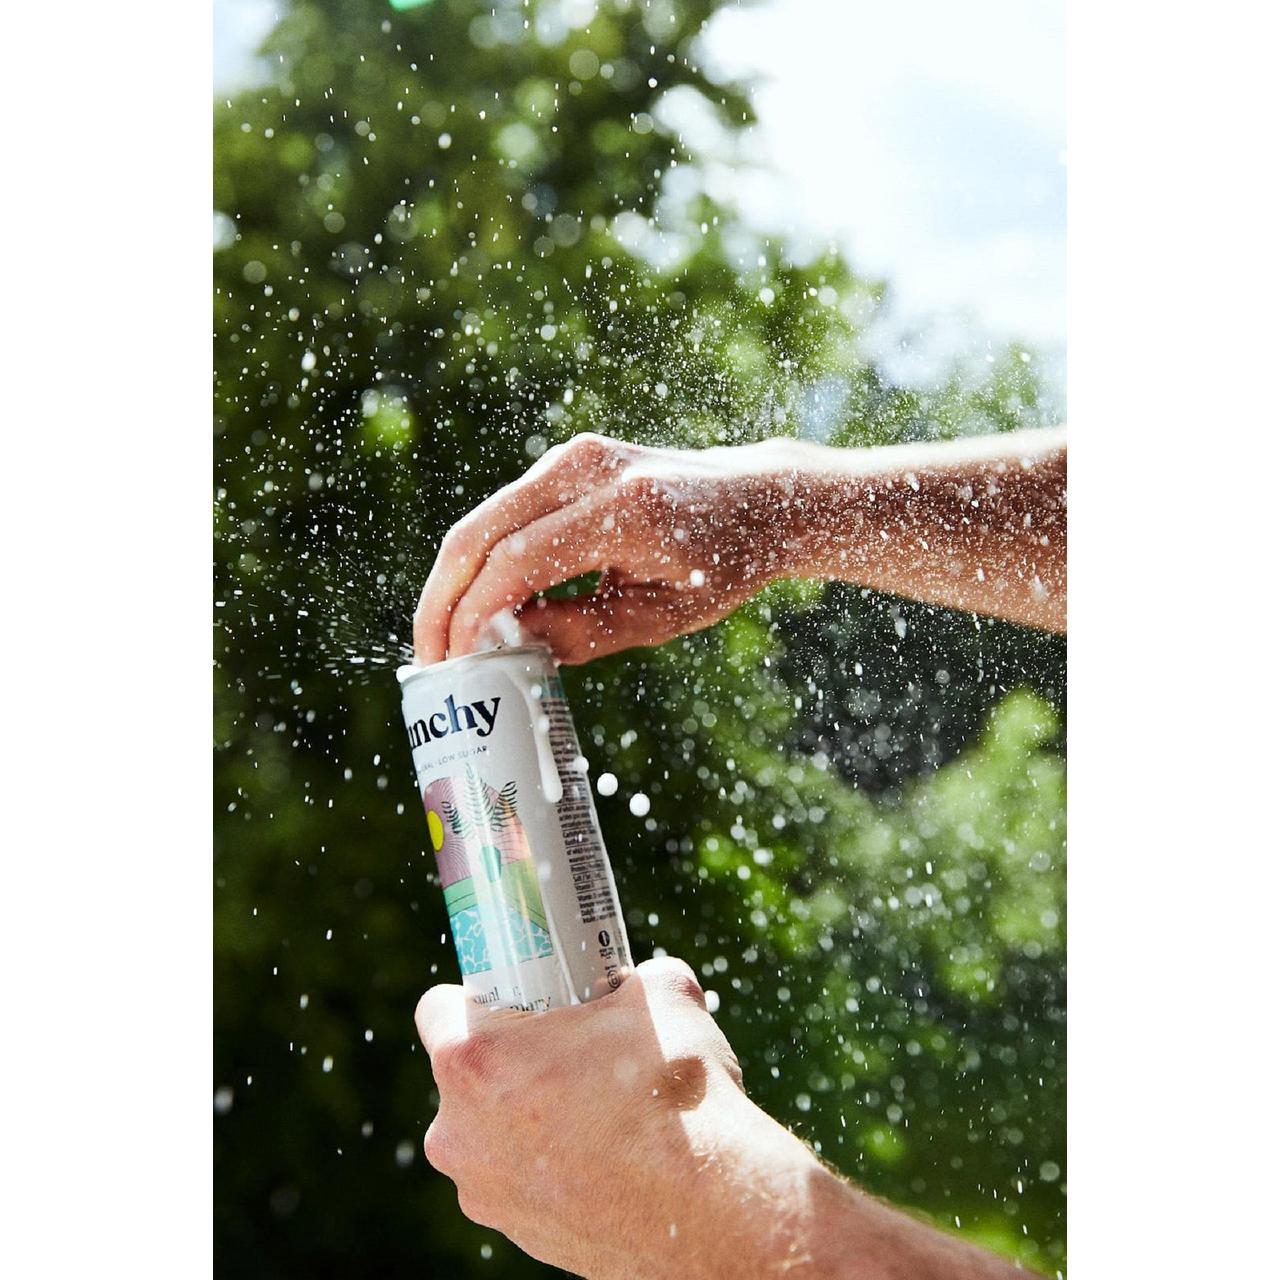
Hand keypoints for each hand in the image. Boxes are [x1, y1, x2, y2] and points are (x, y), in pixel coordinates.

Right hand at [412, 434, 806, 663]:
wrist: (757, 498)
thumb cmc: (720, 565)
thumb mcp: (661, 616)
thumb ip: (582, 633)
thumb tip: (503, 647)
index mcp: (625, 510)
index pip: (519, 560)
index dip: (475, 614)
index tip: (457, 662)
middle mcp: (589, 469)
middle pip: (479, 534)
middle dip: (442, 602)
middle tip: (430, 660)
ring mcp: (572, 456)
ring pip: (480, 522)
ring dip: (452, 583)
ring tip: (445, 642)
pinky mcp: (564, 460)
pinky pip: (502, 515)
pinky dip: (479, 562)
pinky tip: (476, 609)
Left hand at [415, 957, 750, 1278]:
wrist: (708, 1207)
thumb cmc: (670, 1095)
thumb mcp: (660, 995)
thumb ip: (634, 978)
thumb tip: (641, 980)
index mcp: (472, 1063)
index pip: (437, 1008)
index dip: (480, 994)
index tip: (522, 996)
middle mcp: (458, 1135)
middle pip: (464, 1076)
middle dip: (511, 1060)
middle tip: (570, 1049)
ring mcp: (484, 1195)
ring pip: (492, 1133)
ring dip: (531, 1117)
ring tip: (599, 1107)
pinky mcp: (521, 1237)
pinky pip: (523, 1182)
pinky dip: (555, 1166)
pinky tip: (609, 1156)